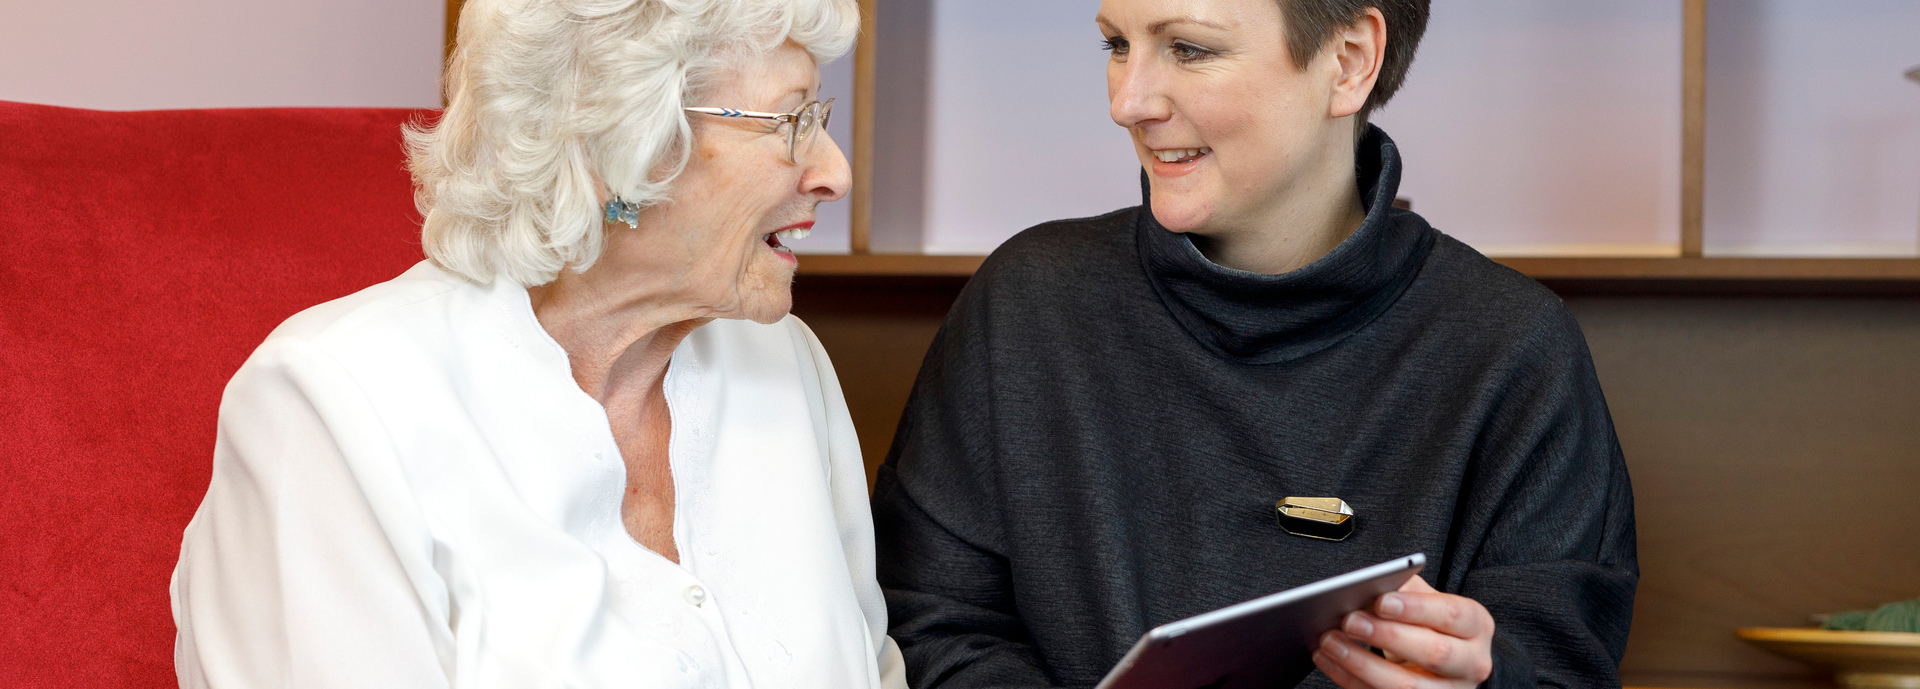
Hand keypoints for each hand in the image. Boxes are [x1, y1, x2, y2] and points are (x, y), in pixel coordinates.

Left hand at [1312, 576, 1494, 688]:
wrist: (1448, 665)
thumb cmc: (1432, 625)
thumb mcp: (1429, 602)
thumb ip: (1405, 590)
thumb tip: (1367, 585)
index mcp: (1475, 626)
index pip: (1451, 615)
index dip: (1415, 609)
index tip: (1380, 600)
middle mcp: (1471, 663)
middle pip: (1434, 653)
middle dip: (1387, 636)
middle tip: (1349, 620)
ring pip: (1406, 686)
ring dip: (1362, 664)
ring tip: (1329, 642)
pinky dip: (1350, 679)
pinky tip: (1329, 660)